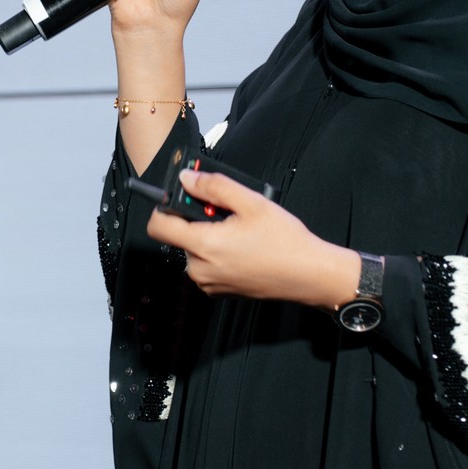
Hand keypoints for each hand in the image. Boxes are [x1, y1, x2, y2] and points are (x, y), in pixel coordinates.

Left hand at [146, 169, 362, 309]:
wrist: (308, 275)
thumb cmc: (285, 242)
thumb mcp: (251, 202)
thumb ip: (214, 186)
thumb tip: (188, 178)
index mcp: (204, 245)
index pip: (158, 226)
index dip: (165, 206)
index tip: (183, 197)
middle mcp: (200, 269)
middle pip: (179, 236)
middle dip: (197, 219)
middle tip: (227, 212)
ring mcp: (209, 283)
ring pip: (194, 250)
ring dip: (209, 236)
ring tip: (240, 230)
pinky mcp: (219, 290)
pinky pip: (206, 265)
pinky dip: (217, 252)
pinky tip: (243, 247)